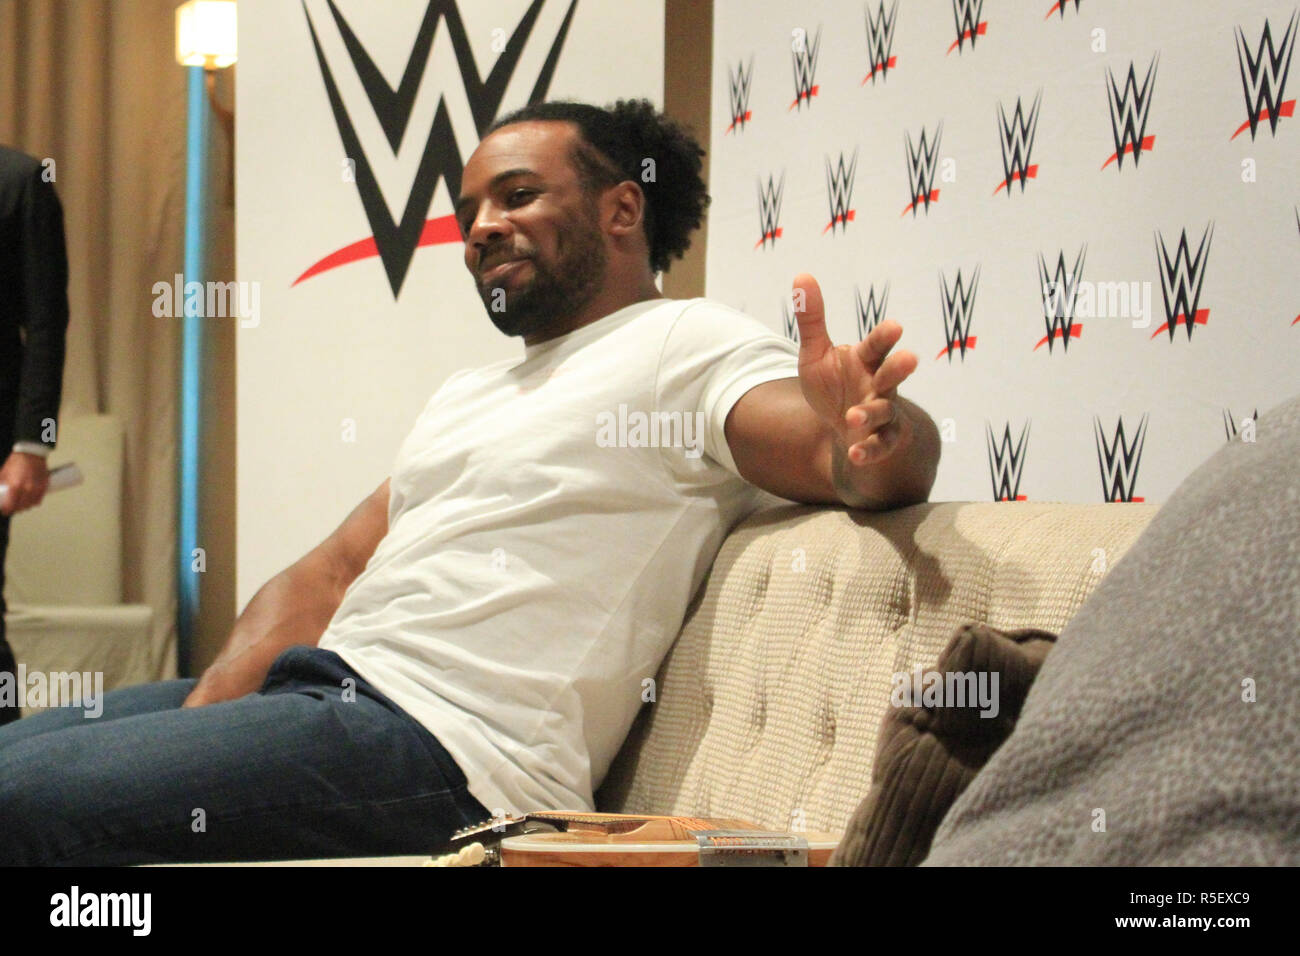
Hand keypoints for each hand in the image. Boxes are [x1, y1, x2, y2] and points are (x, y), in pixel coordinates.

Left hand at [0, 451, 50, 515]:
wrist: (31, 453)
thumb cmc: (16, 462)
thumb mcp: (3, 473)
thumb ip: (0, 484)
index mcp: (15, 486)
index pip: (10, 505)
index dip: (6, 510)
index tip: (4, 511)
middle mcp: (27, 489)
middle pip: (21, 507)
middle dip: (15, 509)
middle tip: (12, 509)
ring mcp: (36, 488)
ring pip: (31, 505)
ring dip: (25, 507)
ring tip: (21, 506)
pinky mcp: (43, 486)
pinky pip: (39, 500)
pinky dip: (34, 503)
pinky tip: (30, 502)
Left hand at [792, 273, 917, 466]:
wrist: (845, 428)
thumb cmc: (834, 384)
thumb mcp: (816, 353)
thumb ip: (811, 320)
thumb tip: (801, 275)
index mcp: (866, 359)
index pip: (877, 344)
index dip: (885, 336)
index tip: (895, 326)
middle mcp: (879, 384)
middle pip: (893, 374)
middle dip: (899, 367)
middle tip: (909, 359)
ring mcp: (884, 413)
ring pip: (885, 412)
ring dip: (870, 414)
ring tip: (852, 418)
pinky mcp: (881, 440)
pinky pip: (879, 446)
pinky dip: (868, 450)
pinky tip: (854, 455)